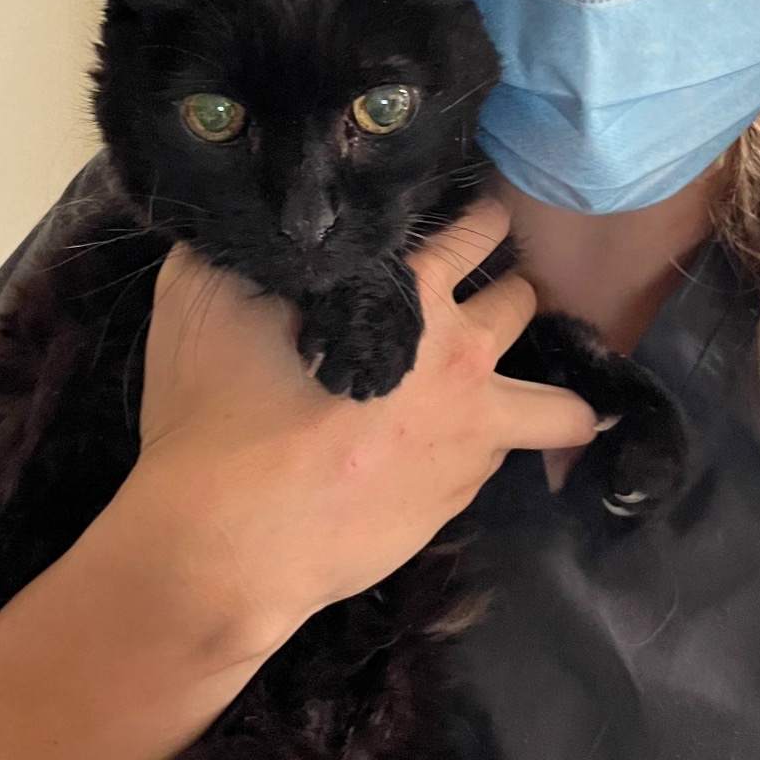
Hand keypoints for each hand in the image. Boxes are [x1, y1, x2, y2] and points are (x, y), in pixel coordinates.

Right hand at [126, 196, 599, 651]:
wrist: (228, 543)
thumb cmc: (217, 416)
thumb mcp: (203, 299)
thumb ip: (241, 245)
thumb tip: (253, 215)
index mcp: (411, 295)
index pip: (478, 230)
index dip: (480, 216)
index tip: (477, 216)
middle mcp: (460, 357)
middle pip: (524, 300)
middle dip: (511, 287)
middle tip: (485, 291)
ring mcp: (470, 436)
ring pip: (557, 404)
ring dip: (543, 388)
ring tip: (515, 385)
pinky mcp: (461, 496)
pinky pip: (501, 458)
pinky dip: (491, 448)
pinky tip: (453, 449)